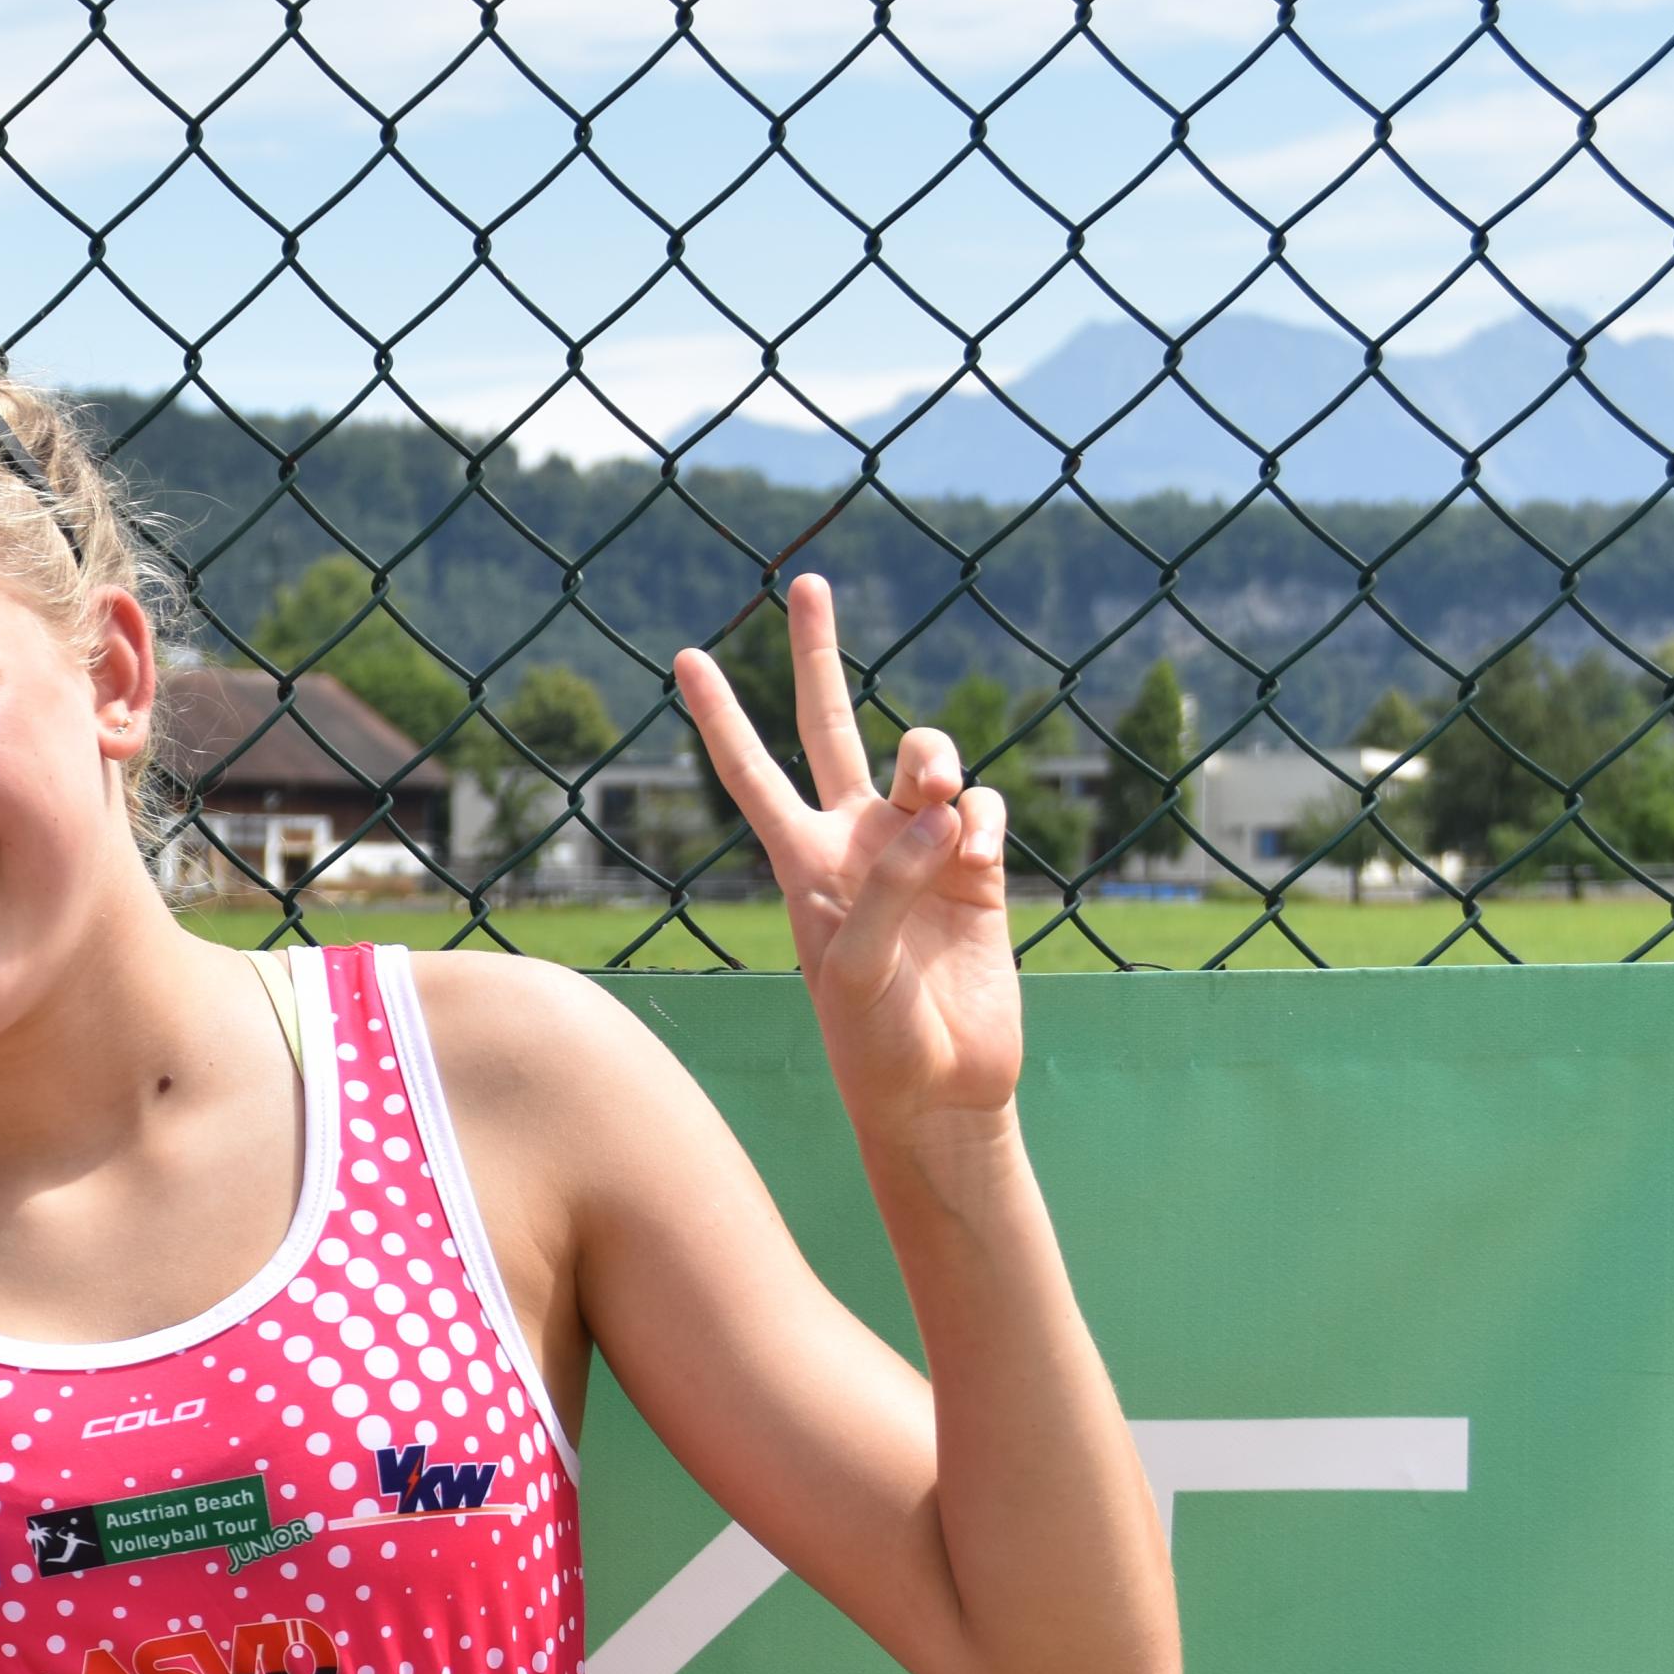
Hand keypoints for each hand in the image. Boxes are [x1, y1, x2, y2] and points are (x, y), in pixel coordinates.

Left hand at [675, 574, 1020, 1137]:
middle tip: (808, 584)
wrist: (942, 1089)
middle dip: (818, 657)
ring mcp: (918, 850)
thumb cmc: (875, 1041)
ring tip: (940, 795)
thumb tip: (938, 813)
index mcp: (802, 862)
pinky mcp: (979, 869)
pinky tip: (977, 859)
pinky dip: (985, 820)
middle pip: (832, 726)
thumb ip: (886, 885)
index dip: (719, 717)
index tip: (686, 656)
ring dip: (935, 759)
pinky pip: (987, 808)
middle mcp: (855, 842)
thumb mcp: (854, 968)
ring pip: (927, 757)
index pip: (751, 773)